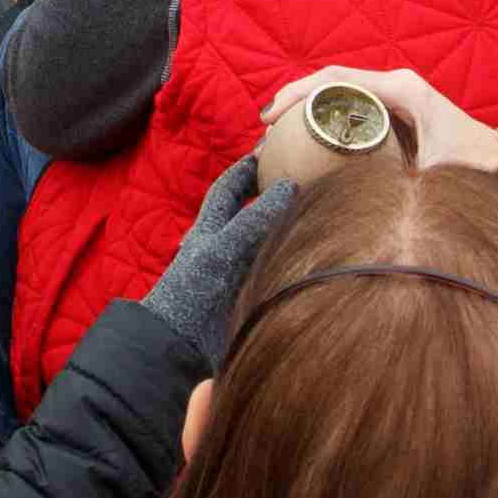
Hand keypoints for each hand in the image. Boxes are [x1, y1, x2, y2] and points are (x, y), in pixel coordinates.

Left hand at [142, 159, 307, 366]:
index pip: (228, 189)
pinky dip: (292, 260)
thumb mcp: (222, 248)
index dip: (245, 168)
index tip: (267, 149)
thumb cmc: (193, 293)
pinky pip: (275, 270)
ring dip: (287, 228)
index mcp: (210, 229)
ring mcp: (238, 273)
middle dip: (270, 194)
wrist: (181, 348)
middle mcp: (224, 247)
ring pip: (266, 240)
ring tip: (317, 213)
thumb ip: (254, 219)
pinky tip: (312, 258)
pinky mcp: (251, 297)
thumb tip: (288, 186)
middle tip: (302, 178)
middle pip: (249, 212)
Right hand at [264, 64, 497, 173]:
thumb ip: (401, 187)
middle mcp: (396, 84)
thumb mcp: (433, 176)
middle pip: (331, 80)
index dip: (298, 93)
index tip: (271, 116)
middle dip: (294, 100)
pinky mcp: (395, 108)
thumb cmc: (471, 167)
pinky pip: (352, 104)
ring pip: (339, 90)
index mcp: (402, 89)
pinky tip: (306, 141)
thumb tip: (360, 209)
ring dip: (307, 108)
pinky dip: (326, 117)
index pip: (337, 78)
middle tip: (264, 130)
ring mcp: (395, 94)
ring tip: (275, 137)